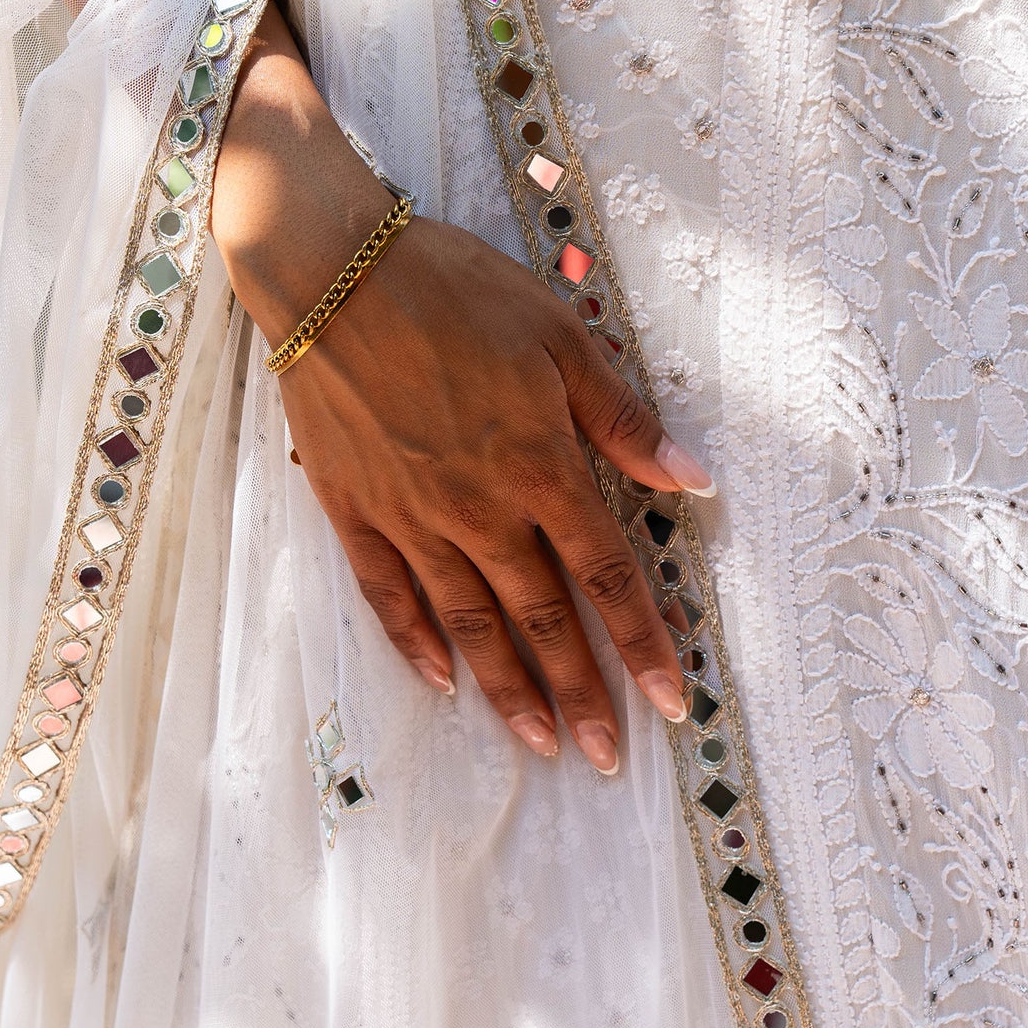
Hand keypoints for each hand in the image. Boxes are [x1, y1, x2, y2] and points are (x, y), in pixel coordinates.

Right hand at [211, 3, 714, 772]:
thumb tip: (696, 479)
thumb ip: (623, 419)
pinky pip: (389, 594)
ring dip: (510, 691)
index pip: (607, 576)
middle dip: (582, 693)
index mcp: (540, 466)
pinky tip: (443, 683)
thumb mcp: (561, 336)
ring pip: (470, 623)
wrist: (331, 269)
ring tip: (541, 744)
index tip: (674, 702)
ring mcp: (411, 516)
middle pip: (542, 621)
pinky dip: (417, 643)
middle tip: (608, 757)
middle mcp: (479, 509)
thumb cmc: (455, 289)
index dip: (643, 645)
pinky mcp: (354, 509)